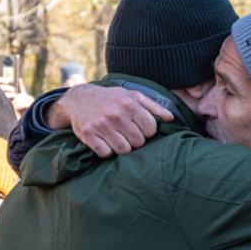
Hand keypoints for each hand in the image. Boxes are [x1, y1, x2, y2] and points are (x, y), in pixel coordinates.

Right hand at [46, 84, 174, 157]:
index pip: (150, 130)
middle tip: (128, 133)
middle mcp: (116, 115)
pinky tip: (106, 141)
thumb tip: (171, 119)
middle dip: (135, 140)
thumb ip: (154, 107)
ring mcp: (101, 125)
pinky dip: (107, 151)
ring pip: (123, 150)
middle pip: (138, 142)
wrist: (79, 98)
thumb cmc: (112, 98)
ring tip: (118, 138)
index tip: (141, 128)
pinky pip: (106, 153)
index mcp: (129, 104)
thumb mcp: (133, 96)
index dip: (148, 132)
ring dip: (122, 147)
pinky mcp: (88, 135)